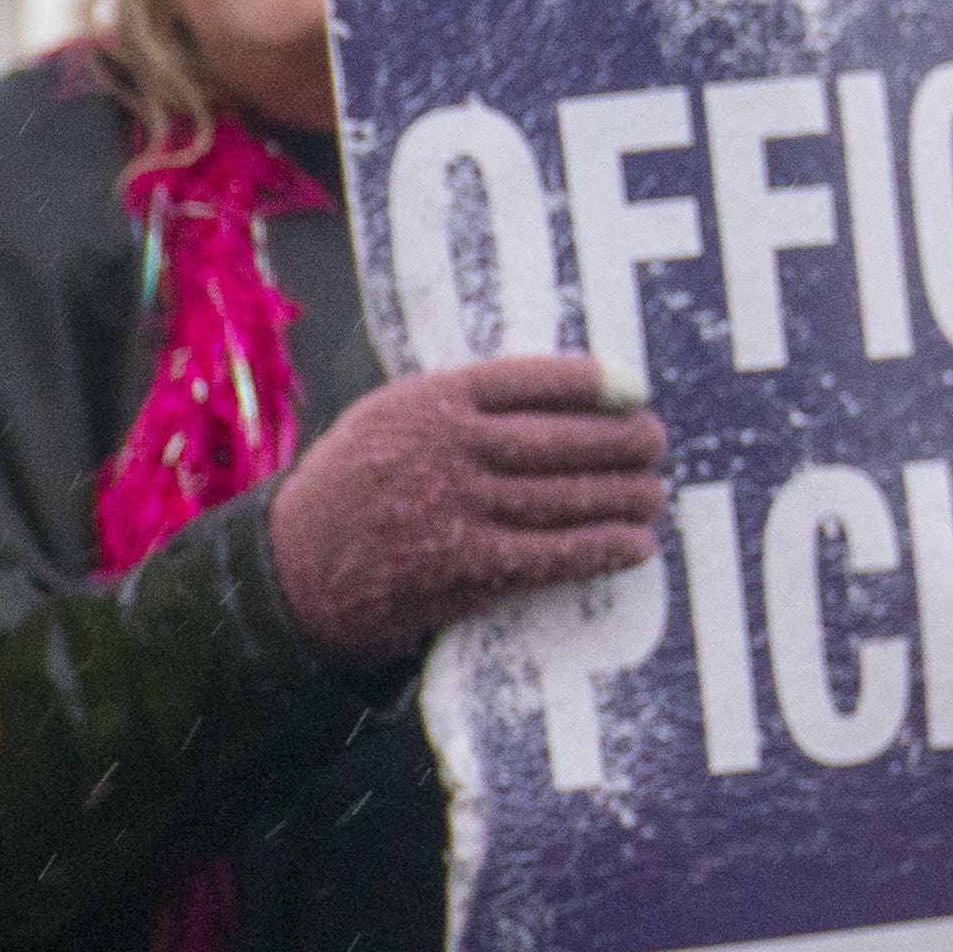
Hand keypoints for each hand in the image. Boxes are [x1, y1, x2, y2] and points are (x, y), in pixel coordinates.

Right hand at [267, 355, 664, 665]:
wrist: (298, 571)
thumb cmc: (356, 485)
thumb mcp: (387, 417)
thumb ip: (458, 401)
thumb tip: (563, 392)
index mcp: (430, 400)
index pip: (535, 381)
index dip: (595, 383)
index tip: (634, 387)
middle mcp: (448, 449)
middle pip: (565, 439)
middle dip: (624, 441)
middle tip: (654, 444)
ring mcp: (458, 509)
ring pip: (570, 497)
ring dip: (626, 497)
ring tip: (652, 494)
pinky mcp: (467, 568)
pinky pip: (555, 554)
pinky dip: (604, 548)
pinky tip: (635, 545)